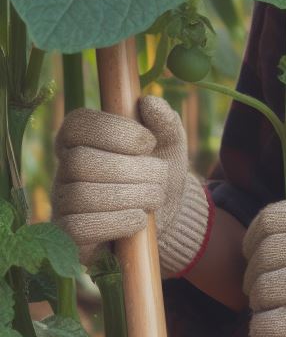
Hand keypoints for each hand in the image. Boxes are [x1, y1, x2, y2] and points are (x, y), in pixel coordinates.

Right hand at [52, 96, 212, 277]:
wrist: (167, 218)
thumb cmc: (161, 173)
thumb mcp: (171, 144)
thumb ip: (164, 121)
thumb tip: (148, 102)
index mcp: (83, 138)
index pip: (77, 123)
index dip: (114, 130)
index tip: (148, 142)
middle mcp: (65, 169)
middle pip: (80, 161)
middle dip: (132, 169)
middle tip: (159, 174)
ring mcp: (62, 203)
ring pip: (82, 195)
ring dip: (133, 195)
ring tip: (155, 197)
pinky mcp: (67, 235)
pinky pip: (79, 227)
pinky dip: (120, 221)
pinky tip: (140, 219)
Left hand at [242, 198, 285, 336]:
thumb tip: (274, 236)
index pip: (268, 218)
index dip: (254, 240)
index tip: (255, 256)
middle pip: (261, 257)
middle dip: (255, 277)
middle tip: (264, 292)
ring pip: (260, 292)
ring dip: (262, 306)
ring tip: (279, 311)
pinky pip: (264, 326)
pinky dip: (263, 331)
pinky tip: (277, 331)